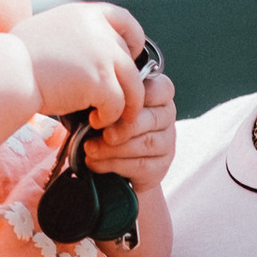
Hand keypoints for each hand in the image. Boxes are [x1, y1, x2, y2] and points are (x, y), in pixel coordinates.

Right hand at [18, 1, 141, 129]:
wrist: (7, 72)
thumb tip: (80, 48)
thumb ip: (72, 35)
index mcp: (86, 15)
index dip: (134, 40)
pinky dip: (110, 117)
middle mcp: (99, 30)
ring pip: (133, 85)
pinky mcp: (101, 81)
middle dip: (127, 83)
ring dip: (127, 105)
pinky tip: (95, 122)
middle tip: (119, 102)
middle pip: (129, 59)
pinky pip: (119, 104)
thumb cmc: (16, 58)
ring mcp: (103, 55)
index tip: (131, 56)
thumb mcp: (47, 31)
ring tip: (112, 119)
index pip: (125, 21)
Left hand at [86, 56, 176, 196]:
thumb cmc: (102, 120)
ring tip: (89, 148)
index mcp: (159, 93)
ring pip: (147, 143)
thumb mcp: (103, 101)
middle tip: (96, 128)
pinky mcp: (160, 167)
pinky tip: (94, 162)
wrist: (105, 160)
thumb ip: (107, 92)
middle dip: (122, 126)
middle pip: (153, 118)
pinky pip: (141, 165)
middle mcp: (167, 116)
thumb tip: (93, 89)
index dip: (135, 97)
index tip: (107, 104)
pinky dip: (114, 164)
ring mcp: (167, 143)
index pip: (161, 89)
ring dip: (114, 147)